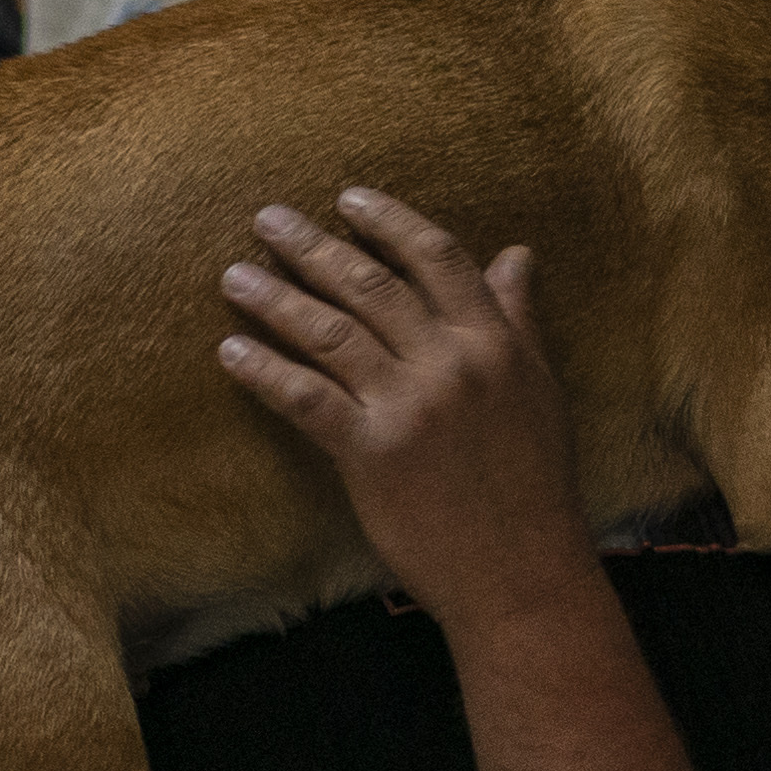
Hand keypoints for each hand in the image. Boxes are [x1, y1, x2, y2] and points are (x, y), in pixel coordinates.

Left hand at [214, 190, 589, 623]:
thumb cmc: (535, 483)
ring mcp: (410, 406)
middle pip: (370, 285)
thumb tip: (516, 254)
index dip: (388, 220)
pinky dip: (265, 371)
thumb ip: (518, 318)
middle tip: (266, 219)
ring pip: (331, 332)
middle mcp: (451, 362)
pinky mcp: (373, 453)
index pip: (435, 257)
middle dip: (312, 246)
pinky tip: (231, 352)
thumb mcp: (539, 389)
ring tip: (234, 276)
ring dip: (276, 299)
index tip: (347, 198)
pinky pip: (306, 398)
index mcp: (494, 342)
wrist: (522, 572)